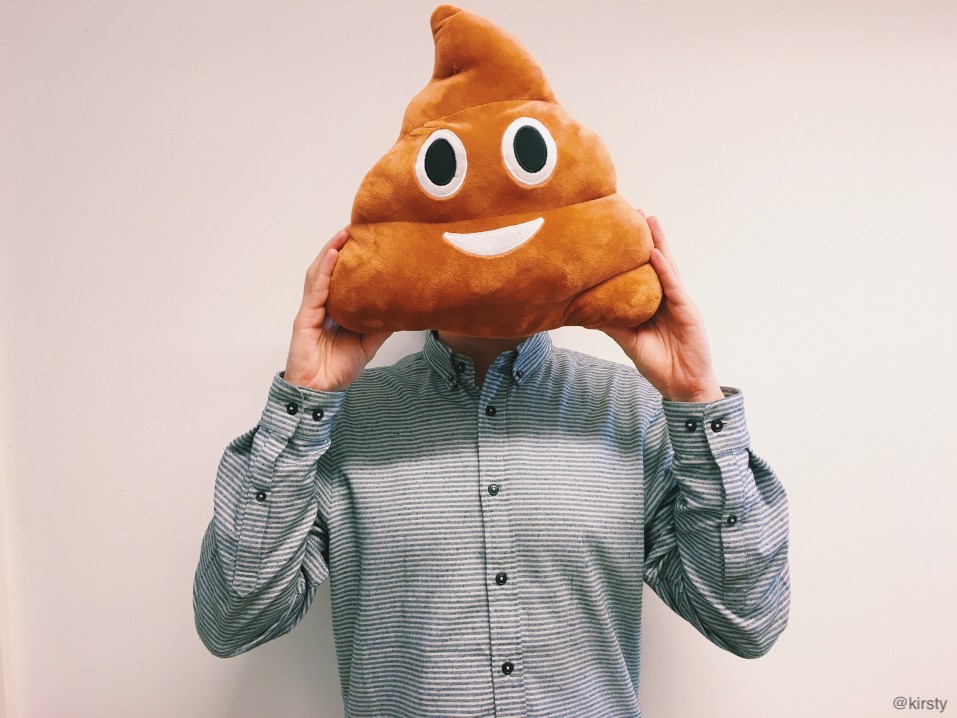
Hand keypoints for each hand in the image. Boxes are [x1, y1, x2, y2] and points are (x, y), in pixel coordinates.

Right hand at [283, 226, 391, 391]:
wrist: (320, 392)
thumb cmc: (337, 369)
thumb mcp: (369, 343)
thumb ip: (382, 325)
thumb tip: (405, 309)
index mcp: (334, 309)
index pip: (340, 277)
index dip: (350, 258)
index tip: (365, 239)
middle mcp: (321, 305)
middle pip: (328, 269)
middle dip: (339, 247)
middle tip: (357, 227)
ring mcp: (311, 310)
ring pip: (319, 273)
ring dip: (331, 251)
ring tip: (344, 233)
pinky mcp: (305, 318)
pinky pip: (316, 290)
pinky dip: (325, 271)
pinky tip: (334, 255)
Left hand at [602, 211, 724, 402]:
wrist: (682, 386)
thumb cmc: (658, 363)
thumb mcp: (628, 340)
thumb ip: (611, 322)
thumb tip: (582, 310)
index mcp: (654, 303)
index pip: (643, 271)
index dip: (633, 251)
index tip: (618, 229)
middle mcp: (667, 298)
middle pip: (656, 262)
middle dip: (647, 237)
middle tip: (635, 211)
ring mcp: (679, 303)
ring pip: (667, 267)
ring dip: (659, 243)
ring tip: (649, 221)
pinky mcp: (688, 312)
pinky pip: (674, 287)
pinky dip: (664, 270)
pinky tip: (656, 253)